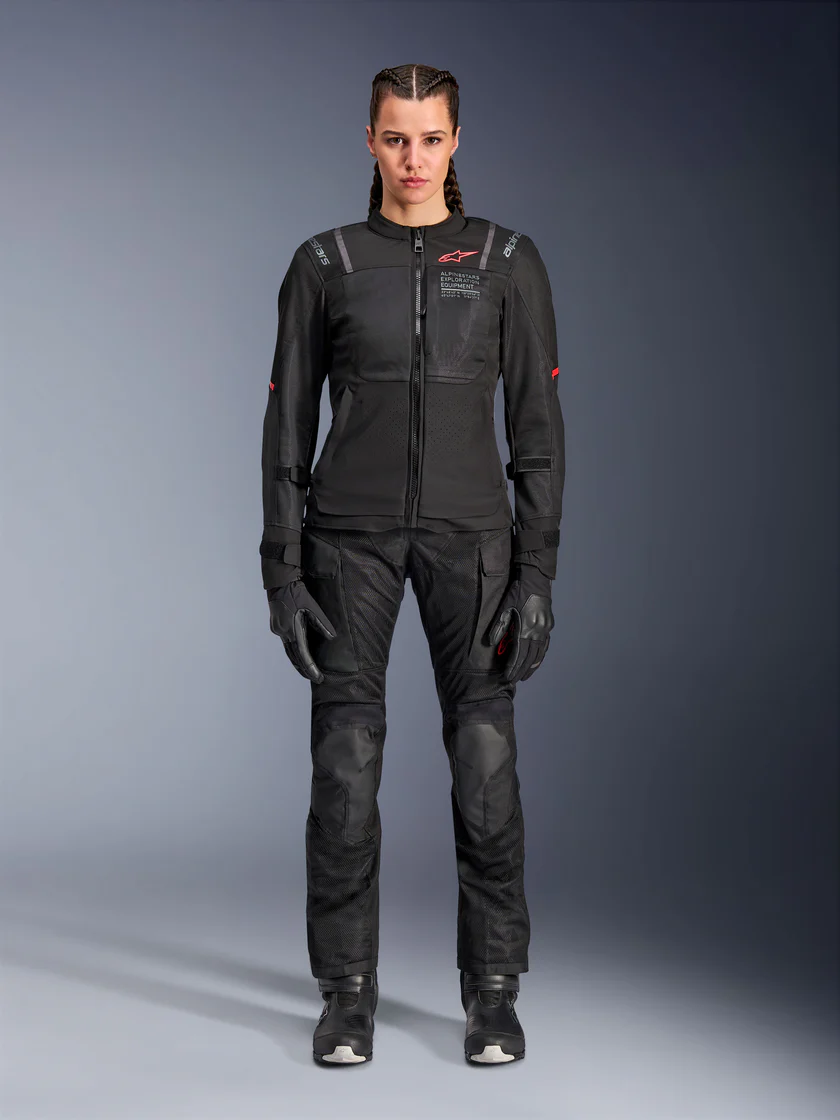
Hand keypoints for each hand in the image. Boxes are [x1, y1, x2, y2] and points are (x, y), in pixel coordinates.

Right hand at [267, 578, 335, 683]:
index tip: (318, 678)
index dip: (311, 668)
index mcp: (292, 630)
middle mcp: (282, 633)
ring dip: (298, 662)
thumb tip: (332, 638)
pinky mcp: (276, 627)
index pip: (303, 655)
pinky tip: (299, 655)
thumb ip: (322, 623)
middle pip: (294, 657)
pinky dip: (293, 652)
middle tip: (315, 678)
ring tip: (308, 672)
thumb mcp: (312, 607)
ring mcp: (278, 630)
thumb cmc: (297, 593)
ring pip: (289, 652)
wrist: (280, 583)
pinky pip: (286, 644)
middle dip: (304, 669)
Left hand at [487, 564, 553, 682]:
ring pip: (539, 653)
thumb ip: (499, 627)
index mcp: (525, 628)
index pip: (518, 654)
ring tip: (525, 676)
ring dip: (532, 666)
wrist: (536, 580)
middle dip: (521, 670)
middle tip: (514, 681)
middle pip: (529, 657)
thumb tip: (492, 644)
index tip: (507, 677)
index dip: (512, 667)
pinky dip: (540, 656)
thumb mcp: (505, 608)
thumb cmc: (518, 592)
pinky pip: (545, 645)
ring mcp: (545, 629)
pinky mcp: (548, 625)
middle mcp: (537, 631)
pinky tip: (536, 662)